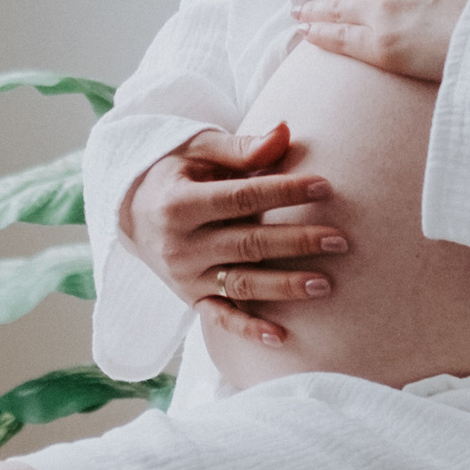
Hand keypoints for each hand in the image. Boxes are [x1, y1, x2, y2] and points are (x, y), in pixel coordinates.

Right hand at [124, 123, 348, 348]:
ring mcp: (184, 276)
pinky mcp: (189, 298)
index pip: (243, 197)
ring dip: (284, 287)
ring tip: (325, 285)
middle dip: (297, 242)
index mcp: (180, 203)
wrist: (130, 212)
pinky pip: (220, 318)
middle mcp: (180, 244)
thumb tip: (285, 132)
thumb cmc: (174, 172)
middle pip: (249, 244)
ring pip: (241, 284)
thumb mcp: (198, 151)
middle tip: (339, 239)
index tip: (325, 186)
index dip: (285, 191)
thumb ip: (242, 149)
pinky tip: (280, 337)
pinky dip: (248, 329)